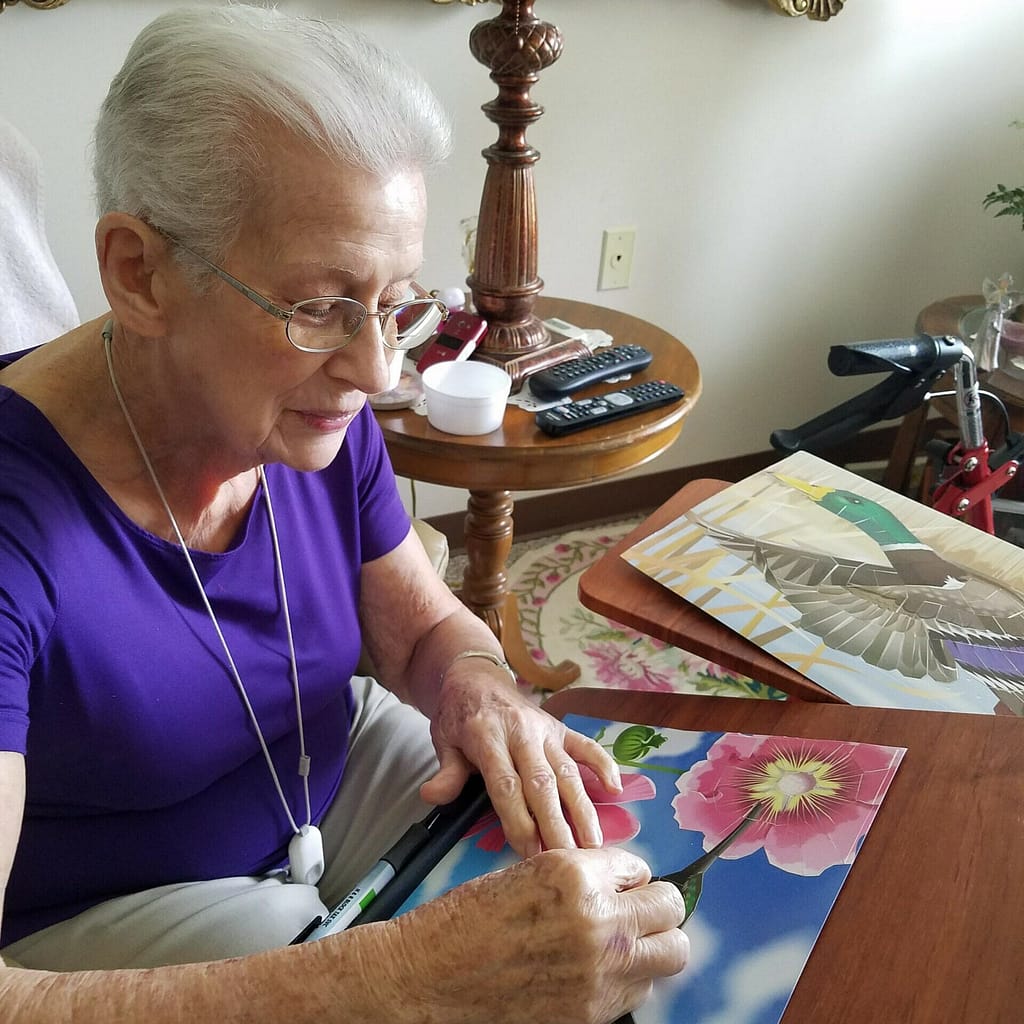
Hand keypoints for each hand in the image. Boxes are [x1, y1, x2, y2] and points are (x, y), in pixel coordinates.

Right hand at [383, 847, 689, 1023]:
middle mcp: (596, 921)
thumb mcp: (527, 873)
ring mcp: (599, 972)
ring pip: (670, 953)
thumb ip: (582, 875)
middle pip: (670, 908)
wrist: (430, 977)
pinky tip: (596, 973)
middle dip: (655, 906)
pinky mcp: (593, 1014)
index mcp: (574, 874)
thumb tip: (621, 882)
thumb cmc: (468, 919)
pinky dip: (628, 981)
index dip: (626, 877)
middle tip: (635, 912)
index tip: (617, 886)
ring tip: (620, 945)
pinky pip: (640, 991)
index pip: (639, 867)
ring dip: (650, 945)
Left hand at [419, 661, 620, 856]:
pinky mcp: (560, 727)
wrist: (476, 677)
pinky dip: (603, 764)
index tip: (528, 852)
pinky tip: (616, 789)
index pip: (505, 784)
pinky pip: (586, 745)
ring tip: (593, 844)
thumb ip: (446, 771)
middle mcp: (521, 732)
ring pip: (567, 771)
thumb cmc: (459, 715)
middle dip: (556, 824)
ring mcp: (545, 729)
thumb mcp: (443, 739)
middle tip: (568, 861)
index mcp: (488, 736)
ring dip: (582, 808)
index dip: (518, 819)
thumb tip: (433, 797)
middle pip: (542, 783)